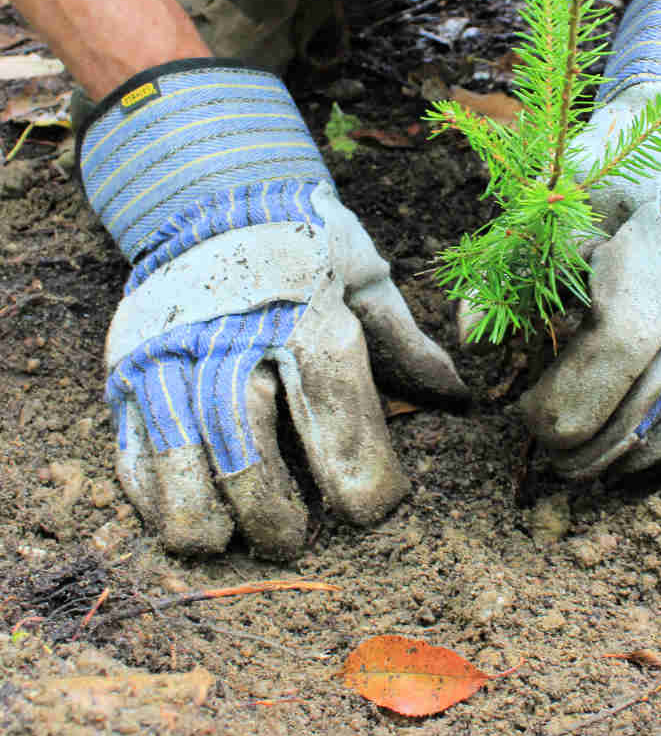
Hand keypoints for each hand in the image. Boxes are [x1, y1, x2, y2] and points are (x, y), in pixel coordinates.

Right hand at [79, 62, 464, 556]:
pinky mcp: (128, 360)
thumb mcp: (364, 275)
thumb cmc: (305, 239)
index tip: (373, 509)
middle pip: (245, 435)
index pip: (334, 402)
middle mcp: (233, 330)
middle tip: (293, 544)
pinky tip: (174, 515)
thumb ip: (404, 340)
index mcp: (305, 309)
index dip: (358, 467)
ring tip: (222, 545)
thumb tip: (458, 398)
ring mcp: (171, 346)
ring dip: (198, 510)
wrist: (215, 191)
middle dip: (270, 505)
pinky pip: (130, 435)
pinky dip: (149, 488)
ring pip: (176, 447)